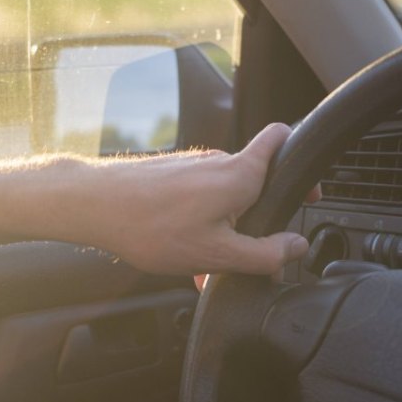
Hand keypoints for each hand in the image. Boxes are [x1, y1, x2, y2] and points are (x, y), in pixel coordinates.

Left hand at [78, 124, 310, 275]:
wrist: (94, 205)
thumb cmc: (151, 226)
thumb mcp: (217, 254)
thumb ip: (264, 254)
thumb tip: (297, 248)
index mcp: (240, 175)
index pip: (281, 139)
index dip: (300, 159)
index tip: (308, 186)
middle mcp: (219, 162)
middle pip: (255, 181)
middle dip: (257, 218)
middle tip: (251, 252)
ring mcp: (193, 166)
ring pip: (223, 196)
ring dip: (224, 228)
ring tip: (207, 263)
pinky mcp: (172, 175)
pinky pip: (198, 200)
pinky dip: (200, 225)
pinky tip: (183, 254)